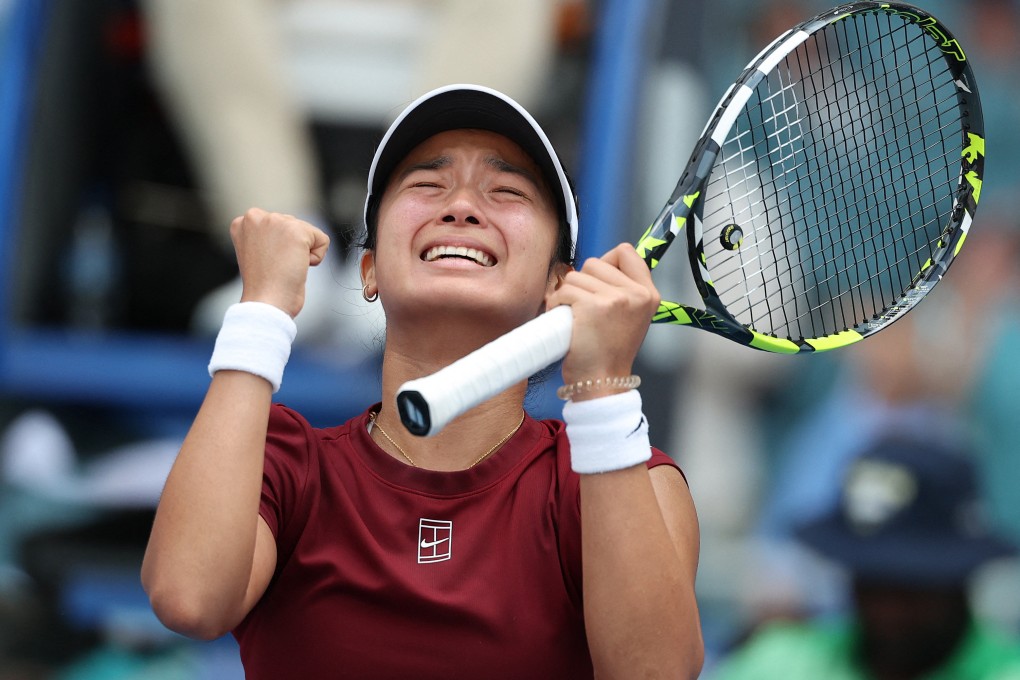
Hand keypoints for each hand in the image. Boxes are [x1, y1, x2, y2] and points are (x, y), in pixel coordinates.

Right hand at [230, 208, 330, 317]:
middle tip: (276, 266)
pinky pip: (323, 241)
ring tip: (284, 267)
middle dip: (291, 249)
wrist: (265, 302)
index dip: (280, 248)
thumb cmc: (263, 286)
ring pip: (309, 232)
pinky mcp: (296, 230)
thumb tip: (287, 237)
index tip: (267, 262)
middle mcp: (255, 216)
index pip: (279, 225)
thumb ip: (268, 237)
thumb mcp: (258, 253)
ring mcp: (275, 221)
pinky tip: (296, 267)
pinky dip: (316, 258)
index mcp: (244, 222)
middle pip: (295, 226)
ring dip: (302, 254)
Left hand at [545, 243, 658, 396]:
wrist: (601, 382)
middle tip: (585, 309)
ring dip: (566, 295)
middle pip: (595, 262)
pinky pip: (563, 291)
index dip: (606, 262)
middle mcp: (636, 294)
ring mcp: (615, 299)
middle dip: (583, 282)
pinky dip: (556, 304)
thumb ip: (623, 290)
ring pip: (575, 276)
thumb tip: (598, 265)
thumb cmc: (609, 352)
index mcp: (648, 294)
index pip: (626, 252)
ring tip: (575, 317)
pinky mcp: (592, 306)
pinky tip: (565, 321)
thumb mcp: (631, 317)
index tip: (599, 282)